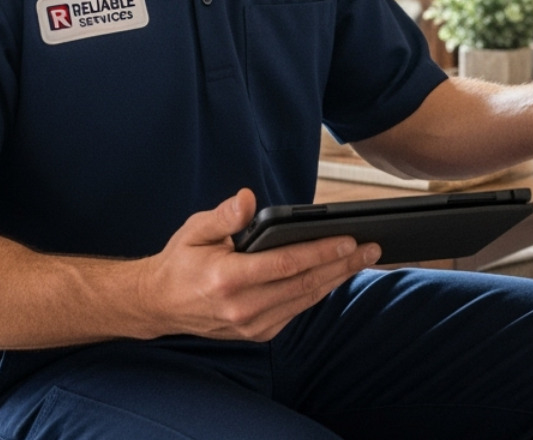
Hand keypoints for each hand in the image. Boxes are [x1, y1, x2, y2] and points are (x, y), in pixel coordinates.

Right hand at [136, 188, 380, 341]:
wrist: (159, 305)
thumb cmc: (180, 262)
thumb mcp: (194, 230)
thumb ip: (223, 216)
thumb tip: (247, 199)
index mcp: (227, 279)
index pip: (287, 264)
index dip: (321, 251)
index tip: (350, 240)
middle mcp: (241, 307)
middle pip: (305, 284)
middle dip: (342, 265)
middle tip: (373, 248)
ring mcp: (250, 325)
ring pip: (305, 300)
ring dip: (337, 279)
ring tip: (363, 259)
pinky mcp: (256, 333)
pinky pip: (296, 310)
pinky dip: (318, 292)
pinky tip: (335, 275)